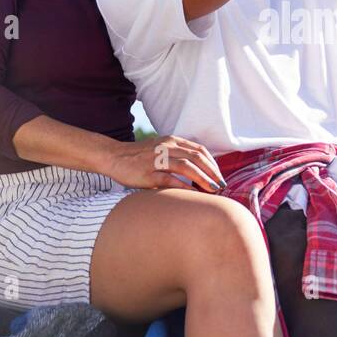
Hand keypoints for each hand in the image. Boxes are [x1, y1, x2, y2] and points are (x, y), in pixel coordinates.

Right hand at [102, 135, 225, 191]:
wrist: (114, 157)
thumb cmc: (140, 157)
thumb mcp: (161, 149)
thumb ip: (179, 155)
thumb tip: (201, 171)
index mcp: (172, 141)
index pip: (200, 150)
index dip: (213, 164)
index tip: (220, 176)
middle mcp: (166, 147)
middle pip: (197, 158)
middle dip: (212, 172)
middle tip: (221, 186)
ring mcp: (157, 159)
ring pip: (187, 167)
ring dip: (203, 179)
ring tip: (213, 190)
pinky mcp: (148, 173)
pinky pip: (170, 180)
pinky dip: (184, 187)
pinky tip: (193, 194)